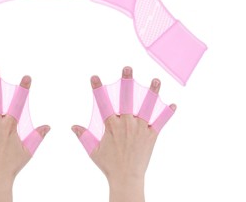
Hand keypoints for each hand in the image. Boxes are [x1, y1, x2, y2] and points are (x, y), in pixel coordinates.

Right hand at [72, 67, 175, 201]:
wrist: (127, 179)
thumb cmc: (108, 164)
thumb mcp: (92, 150)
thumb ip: (83, 136)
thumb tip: (72, 126)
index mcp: (111, 125)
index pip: (102, 102)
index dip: (98, 88)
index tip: (95, 76)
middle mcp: (126, 123)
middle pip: (127, 99)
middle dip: (126, 82)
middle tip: (127, 68)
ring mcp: (140, 128)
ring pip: (147, 107)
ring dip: (152, 92)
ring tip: (156, 79)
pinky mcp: (151, 135)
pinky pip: (160, 122)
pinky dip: (167, 113)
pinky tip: (173, 105)